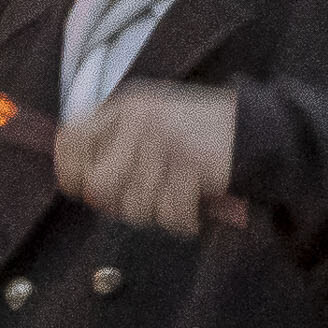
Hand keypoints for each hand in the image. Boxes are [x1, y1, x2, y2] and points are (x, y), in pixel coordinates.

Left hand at [57, 82, 237, 237]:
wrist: (256, 129)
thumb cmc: (197, 133)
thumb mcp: (150, 122)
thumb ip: (113, 145)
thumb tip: (82, 188)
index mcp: (125, 106)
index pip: (71, 141)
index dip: (71, 173)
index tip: (84, 189)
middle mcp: (140, 120)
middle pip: (99, 185)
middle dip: (119, 203)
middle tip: (145, 199)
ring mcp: (165, 142)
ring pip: (135, 206)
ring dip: (158, 213)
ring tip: (176, 198)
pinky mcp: (191, 166)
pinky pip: (170, 214)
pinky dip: (183, 220)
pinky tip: (194, 207)